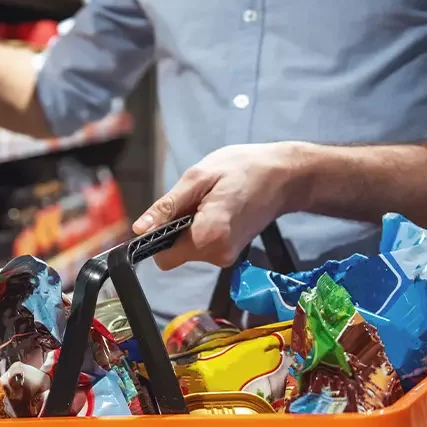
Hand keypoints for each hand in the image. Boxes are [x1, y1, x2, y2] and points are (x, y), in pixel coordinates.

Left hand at [132, 142, 309, 269]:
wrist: (285, 176)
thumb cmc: (244, 168)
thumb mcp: (199, 177)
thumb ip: (168, 206)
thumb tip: (140, 229)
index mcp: (209, 237)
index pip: (163, 258)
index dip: (156, 238)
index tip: (166, 215)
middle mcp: (217, 255)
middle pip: (174, 254)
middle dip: (174, 229)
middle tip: (194, 200)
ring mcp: (226, 257)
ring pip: (187, 249)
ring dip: (187, 227)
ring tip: (208, 201)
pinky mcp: (230, 253)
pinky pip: (201, 245)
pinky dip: (200, 229)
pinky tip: (215, 208)